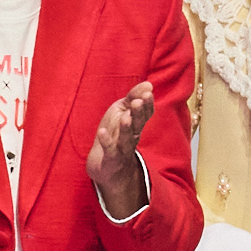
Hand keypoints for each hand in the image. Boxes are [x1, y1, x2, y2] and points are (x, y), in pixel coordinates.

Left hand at [86, 83, 154, 219]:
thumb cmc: (115, 134)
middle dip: (139, 113)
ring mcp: (122, 149)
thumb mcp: (122, 112)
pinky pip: (109, 150)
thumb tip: (148, 84)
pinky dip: (106, 142)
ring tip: (126, 117)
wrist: (106, 166)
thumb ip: (133, 98)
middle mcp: (132, 137)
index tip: (148, 92)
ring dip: (126, 128)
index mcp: (135, 125)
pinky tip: (102, 132)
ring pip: (126, 139)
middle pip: (138, 125)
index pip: (145, 114)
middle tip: (138, 102)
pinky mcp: (110, 159)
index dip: (147, 104)